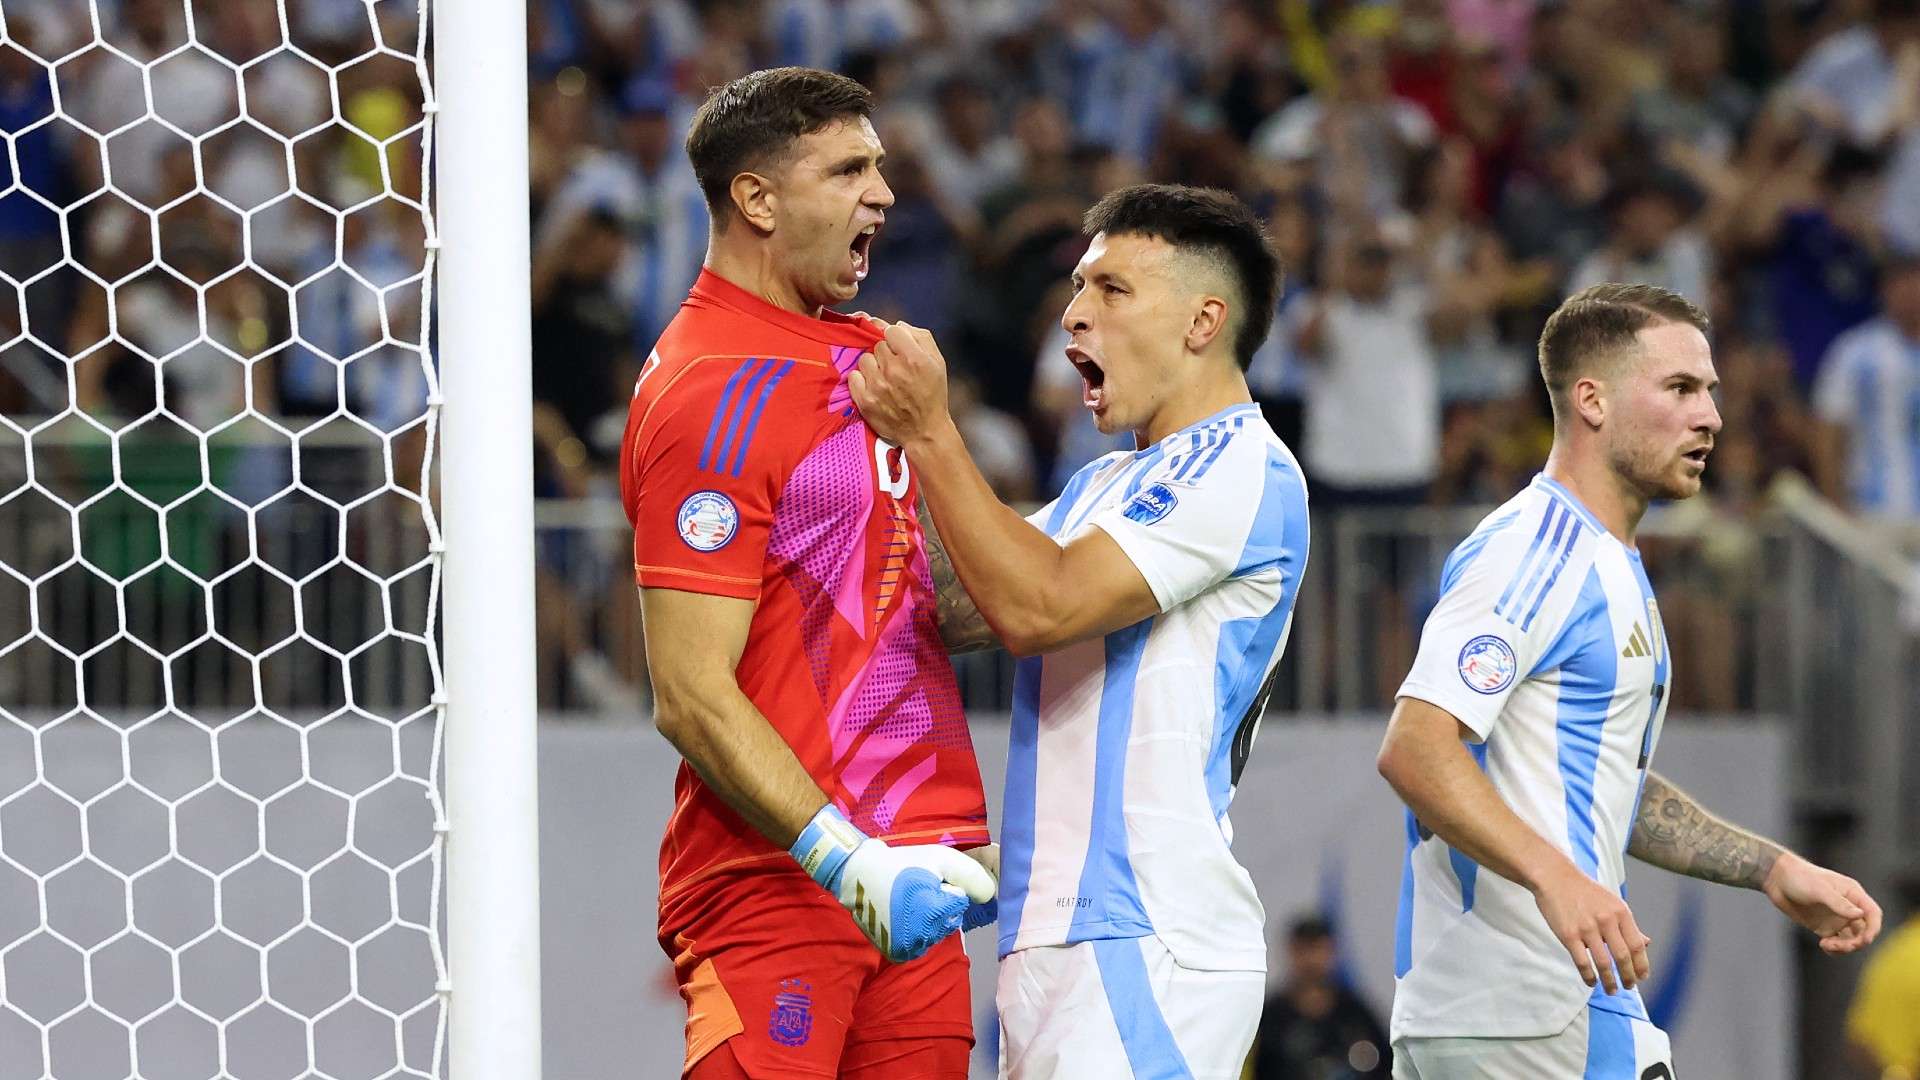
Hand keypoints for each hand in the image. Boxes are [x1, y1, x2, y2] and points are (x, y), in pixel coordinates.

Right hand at [790, 805, 995, 961]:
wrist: (858, 876)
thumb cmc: (901, 863)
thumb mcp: (940, 858)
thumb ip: (971, 875)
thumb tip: (991, 896)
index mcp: (934, 912)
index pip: (960, 902)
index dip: (946, 887)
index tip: (927, 879)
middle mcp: (923, 935)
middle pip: (950, 921)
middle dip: (939, 906)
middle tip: (916, 890)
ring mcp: (910, 947)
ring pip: (936, 934)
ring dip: (928, 920)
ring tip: (907, 901)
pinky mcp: (898, 954)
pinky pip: (921, 944)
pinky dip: (916, 933)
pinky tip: (902, 916)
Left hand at [846, 321, 952, 448]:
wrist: (924, 431)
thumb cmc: (932, 394)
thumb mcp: (937, 362)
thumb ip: (920, 337)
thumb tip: (898, 325)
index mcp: (914, 358)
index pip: (891, 330)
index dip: (895, 339)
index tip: (899, 349)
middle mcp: (894, 370)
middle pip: (877, 345)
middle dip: (885, 353)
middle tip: (895, 368)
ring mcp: (877, 385)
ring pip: (864, 359)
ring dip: (872, 367)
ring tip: (884, 379)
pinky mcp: (864, 400)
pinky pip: (853, 376)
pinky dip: (861, 381)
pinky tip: (874, 388)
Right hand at [1531, 862, 1651, 993]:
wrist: (1555, 877)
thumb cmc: (1584, 891)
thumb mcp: (1612, 902)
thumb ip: (1628, 924)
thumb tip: (1646, 943)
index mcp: (1620, 912)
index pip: (1637, 945)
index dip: (1641, 964)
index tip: (1642, 977)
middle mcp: (1606, 920)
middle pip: (1623, 956)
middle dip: (1628, 976)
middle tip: (1629, 987)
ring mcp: (1587, 928)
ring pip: (1604, 963)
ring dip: (1610, 981)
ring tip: (1612, 990)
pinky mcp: (1569, 934)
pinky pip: (1582, 962)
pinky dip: (1589, 976)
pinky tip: (1591, 982)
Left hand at [1761, 852, 1881, 953]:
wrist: (1777, 880)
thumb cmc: (1799, 877)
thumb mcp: (1819, 889)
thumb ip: (1839, 903)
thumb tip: (1860, 915)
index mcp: (1853, 894)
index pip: (1873, 913)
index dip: (1874, 928)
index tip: (1865, 940)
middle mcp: (1848, 908)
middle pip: (1864, 930)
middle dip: (1857, 942)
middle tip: (1841, 945)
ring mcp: (1837, 919)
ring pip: (1851, 939)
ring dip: (1845, 947)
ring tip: (1827, 944)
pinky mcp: (1824, 927)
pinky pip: (1836, 943)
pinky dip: (1834, 949)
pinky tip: (1824, 945)